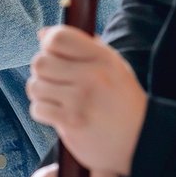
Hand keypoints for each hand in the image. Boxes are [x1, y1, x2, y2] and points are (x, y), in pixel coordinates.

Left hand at [26, 25, 147, 176]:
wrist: (140, 142)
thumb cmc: (122, 101)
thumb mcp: (113, 66)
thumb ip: (82, 46)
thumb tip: (43, 33)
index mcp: (103, 58)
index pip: (58, 38)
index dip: (48, 43)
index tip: (52, 53)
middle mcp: (92, 76)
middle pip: (40, 62)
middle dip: (43, 71)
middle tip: (55, 80)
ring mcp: (80, 101)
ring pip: (35, 85)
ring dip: (41, 92)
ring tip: (57, 98)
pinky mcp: (71, 123)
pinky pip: (37, 109)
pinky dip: (43, 112)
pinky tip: (58, 114)